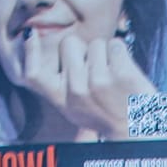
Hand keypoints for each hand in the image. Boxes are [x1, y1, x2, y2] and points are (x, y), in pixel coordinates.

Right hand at [16, 34, 161, 141]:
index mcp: (62, 101)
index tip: (30, 34)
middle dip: (82, 50)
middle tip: (95, 72)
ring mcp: (99, 82)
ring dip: (105, 54)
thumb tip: (35, 46)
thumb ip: (59, 84)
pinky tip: (124, 72)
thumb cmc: (106, 116)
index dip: (29, 51)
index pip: (33, 74)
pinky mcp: (121, 75)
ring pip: (95, 43)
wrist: (137, 132)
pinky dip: (122, 54)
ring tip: (112, 76)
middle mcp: (76, 91)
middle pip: (69, 43)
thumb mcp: (74, 108)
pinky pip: (116, 45)